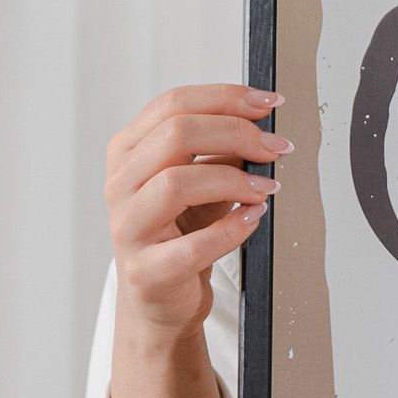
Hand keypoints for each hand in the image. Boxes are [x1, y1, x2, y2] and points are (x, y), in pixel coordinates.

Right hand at [105, 84, 292, 339]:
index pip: (173, 104)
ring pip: (176, 183)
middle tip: (276, 147)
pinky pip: (192, 246)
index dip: (225, 98)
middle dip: (237, 133)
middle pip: (176, 134)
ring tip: (267, 189)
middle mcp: (121, 183)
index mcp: (129, 151)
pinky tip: (253, 220)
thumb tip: (262, 124)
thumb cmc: (179, 234)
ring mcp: (128, 227)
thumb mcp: (200, 183)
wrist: (159, 299)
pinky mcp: (146, 271)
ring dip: (234, 180)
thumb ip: (220, 151)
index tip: (269, 102)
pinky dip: (231, 230)